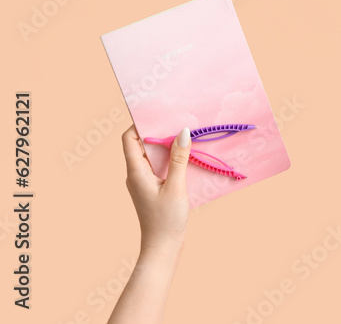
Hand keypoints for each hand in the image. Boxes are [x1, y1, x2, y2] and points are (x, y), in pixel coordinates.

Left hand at [121, 125, 190, 252]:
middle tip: (179, 120)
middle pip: (142, 144)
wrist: (162, 248)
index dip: (141, 124)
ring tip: (187, 135)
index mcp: (135, 172)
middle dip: (159, 131)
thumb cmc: (166, 220)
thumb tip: (183, 132)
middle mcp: (136, 174)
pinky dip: (172, 159)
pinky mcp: (154, 188)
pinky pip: (160, 166)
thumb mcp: (176, 187)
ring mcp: (144, 182)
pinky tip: (188, 157)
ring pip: (153, 156)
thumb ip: (179, 159)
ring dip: (168, 146)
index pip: (129, 139)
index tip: (160, 114)